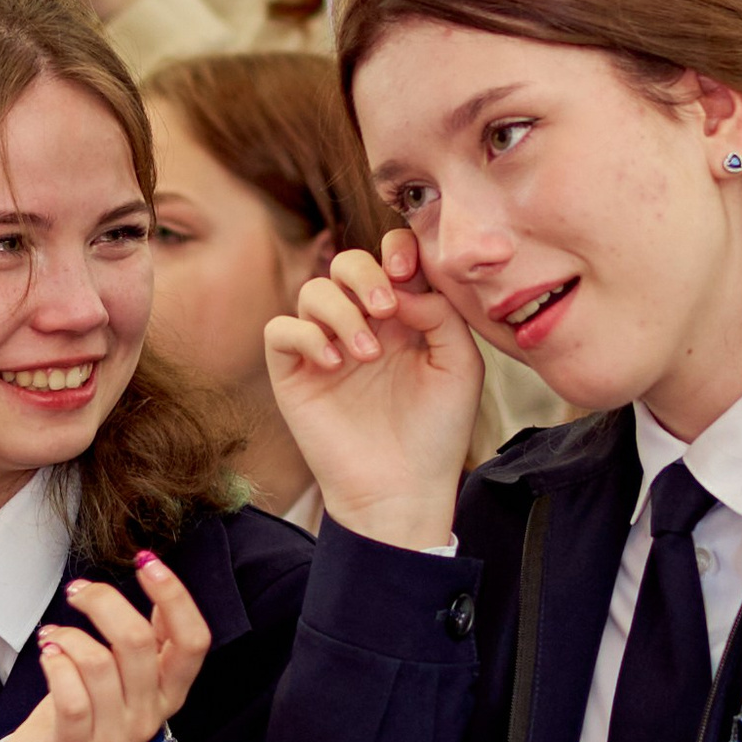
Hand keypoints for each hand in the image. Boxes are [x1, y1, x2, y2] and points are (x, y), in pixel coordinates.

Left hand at [0, 554, 208, 741]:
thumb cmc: (87, 710)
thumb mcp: (127, 675)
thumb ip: (148, 637)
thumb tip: (160, 579)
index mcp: (170, 691)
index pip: (193, 641)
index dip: (175, 596)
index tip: (147, 561)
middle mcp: (150, 715)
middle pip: (138, 643)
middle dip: (103, 602)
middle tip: (77, 591)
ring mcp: (115, 736)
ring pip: (98, 663)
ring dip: (69, 635)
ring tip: (53, 635)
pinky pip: (70, 696)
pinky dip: (55, 663)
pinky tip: (48, 653)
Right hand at [263, 236, 482, 551]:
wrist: (402, 491)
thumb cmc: (437, 432)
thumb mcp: (459, 366)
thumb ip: (441, 314)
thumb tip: (402, 286)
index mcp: (404, 317)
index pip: (391, 260)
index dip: (396, 250)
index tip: (407, 271)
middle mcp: (362, 325)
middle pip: (346, 264)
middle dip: (364, 274)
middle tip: (386, 309)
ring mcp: (324, 347)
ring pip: (313, 291)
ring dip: (340, 312)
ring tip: (366, 355)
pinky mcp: (293, 373)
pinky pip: (281, 330)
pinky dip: (305, 336)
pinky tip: (335, 365)